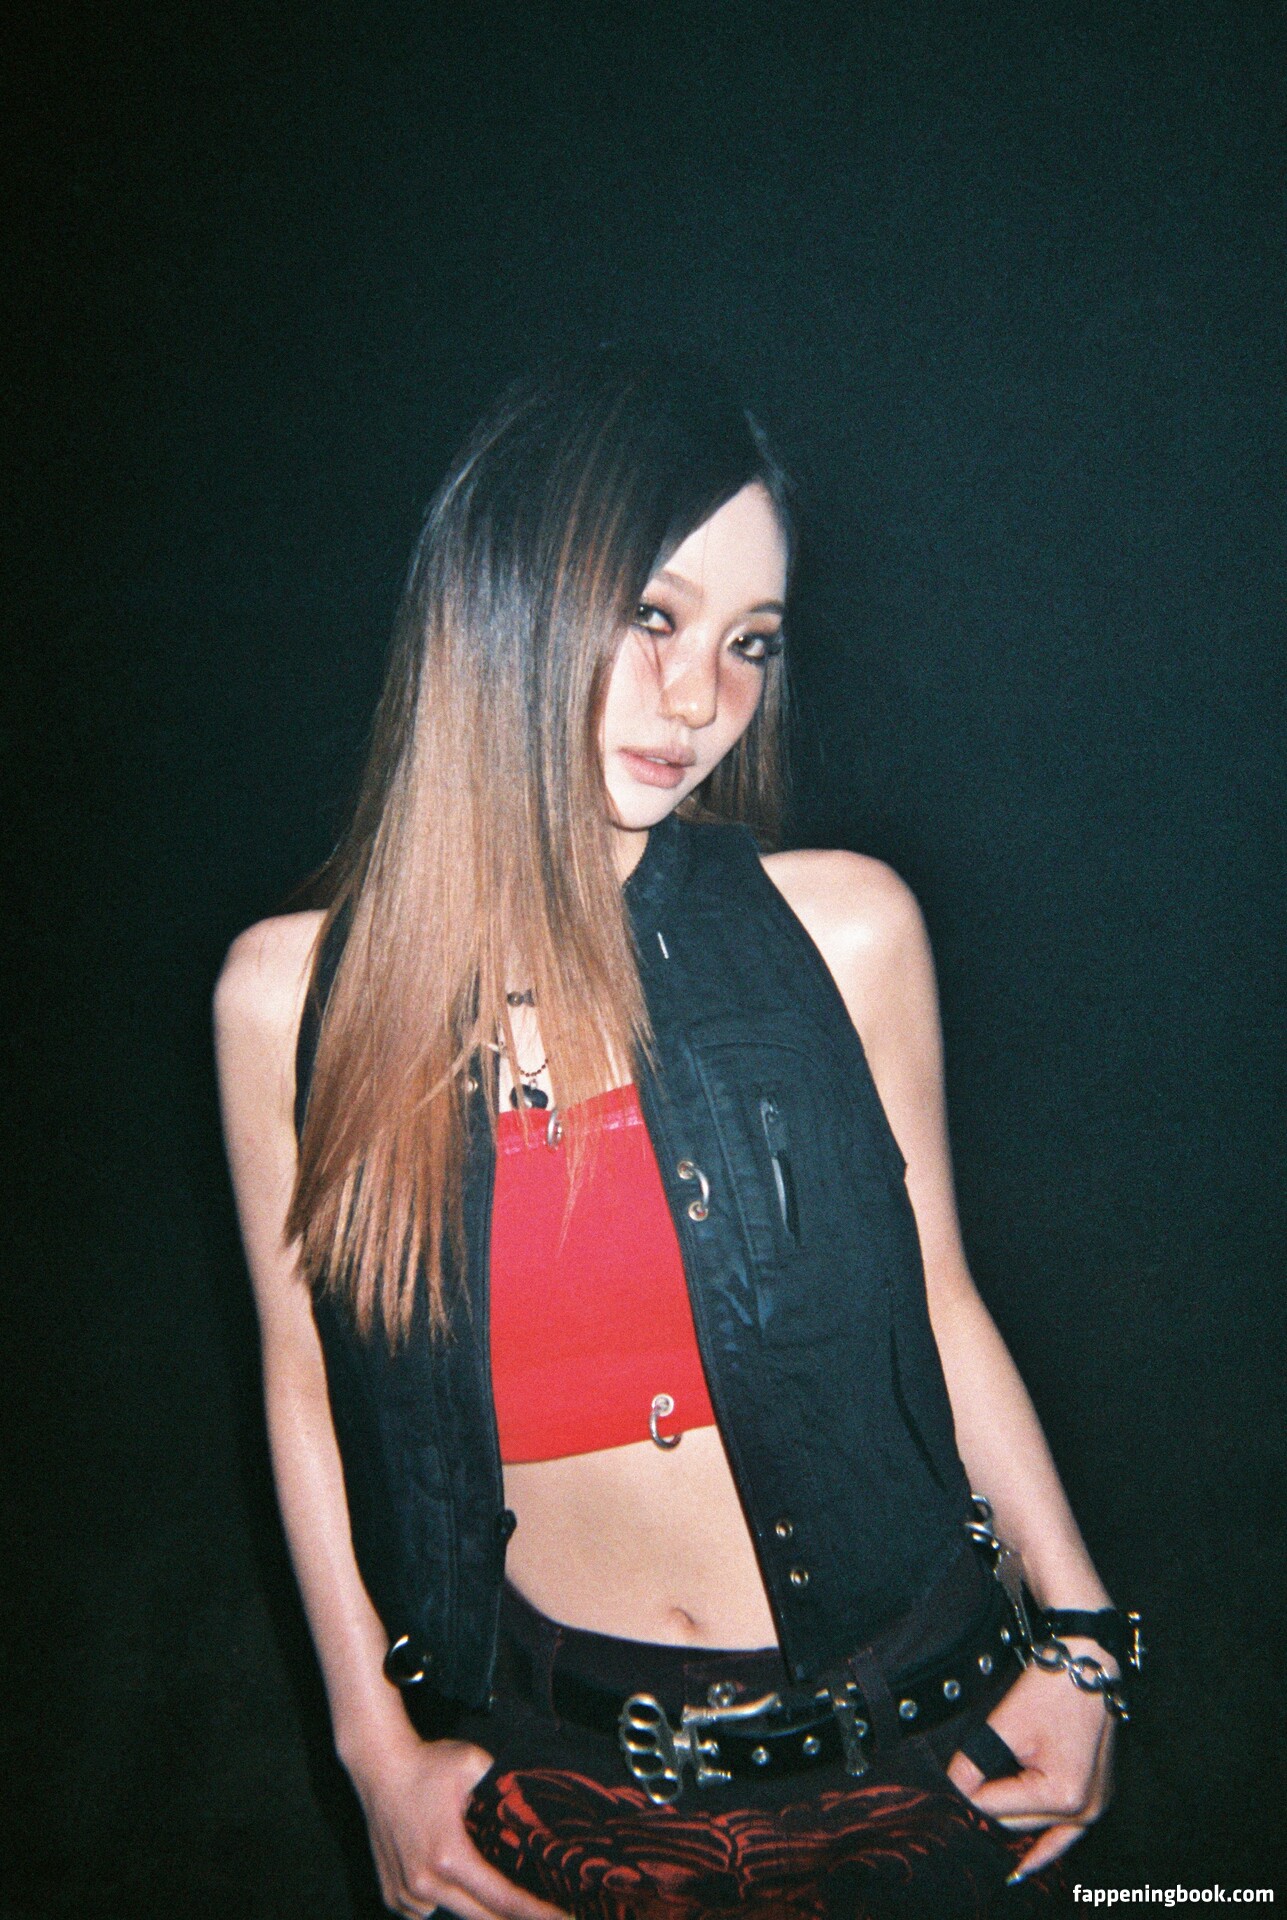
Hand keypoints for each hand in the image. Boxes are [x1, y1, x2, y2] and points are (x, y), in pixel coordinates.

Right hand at [346, 1729, 569, 1919]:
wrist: (378, 1765)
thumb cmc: (427, 1764)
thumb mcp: (475, 1764)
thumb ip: (503, 1787)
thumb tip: (532, 1804)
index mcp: (450, 1856)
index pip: (502, 1898)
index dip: (536, 1913)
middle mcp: (425, 1883)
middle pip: (482, 1917)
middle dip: (514, 1918)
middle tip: (544, 1914)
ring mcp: (406, 1893)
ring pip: (454, 1912)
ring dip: (474, 1904)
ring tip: (485, 1877)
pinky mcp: (392, 1894)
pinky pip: (427, 1910)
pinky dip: (443, 1899)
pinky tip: (448, 1876)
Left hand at [945, 1643, 1117, 1881]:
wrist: (1087, 1666)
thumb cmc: (1052, 1691)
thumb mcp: (1004, 1724)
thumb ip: (974, 1762)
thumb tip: (954, 1787)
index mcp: (1063, 1796)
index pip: (996, 1807)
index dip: (969, 1788)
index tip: (951, 1775)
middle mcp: (1084, 1810)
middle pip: (1016, 1823)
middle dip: (989, 1805)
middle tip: (964, 1788)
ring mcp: (1094, 1807)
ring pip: (1036, 1828)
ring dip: (1011, 1822)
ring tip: (980, 1825)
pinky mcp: (1095, 1798)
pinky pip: (1066, 1835)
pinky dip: (1046, 1848)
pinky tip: (1024, 1869)